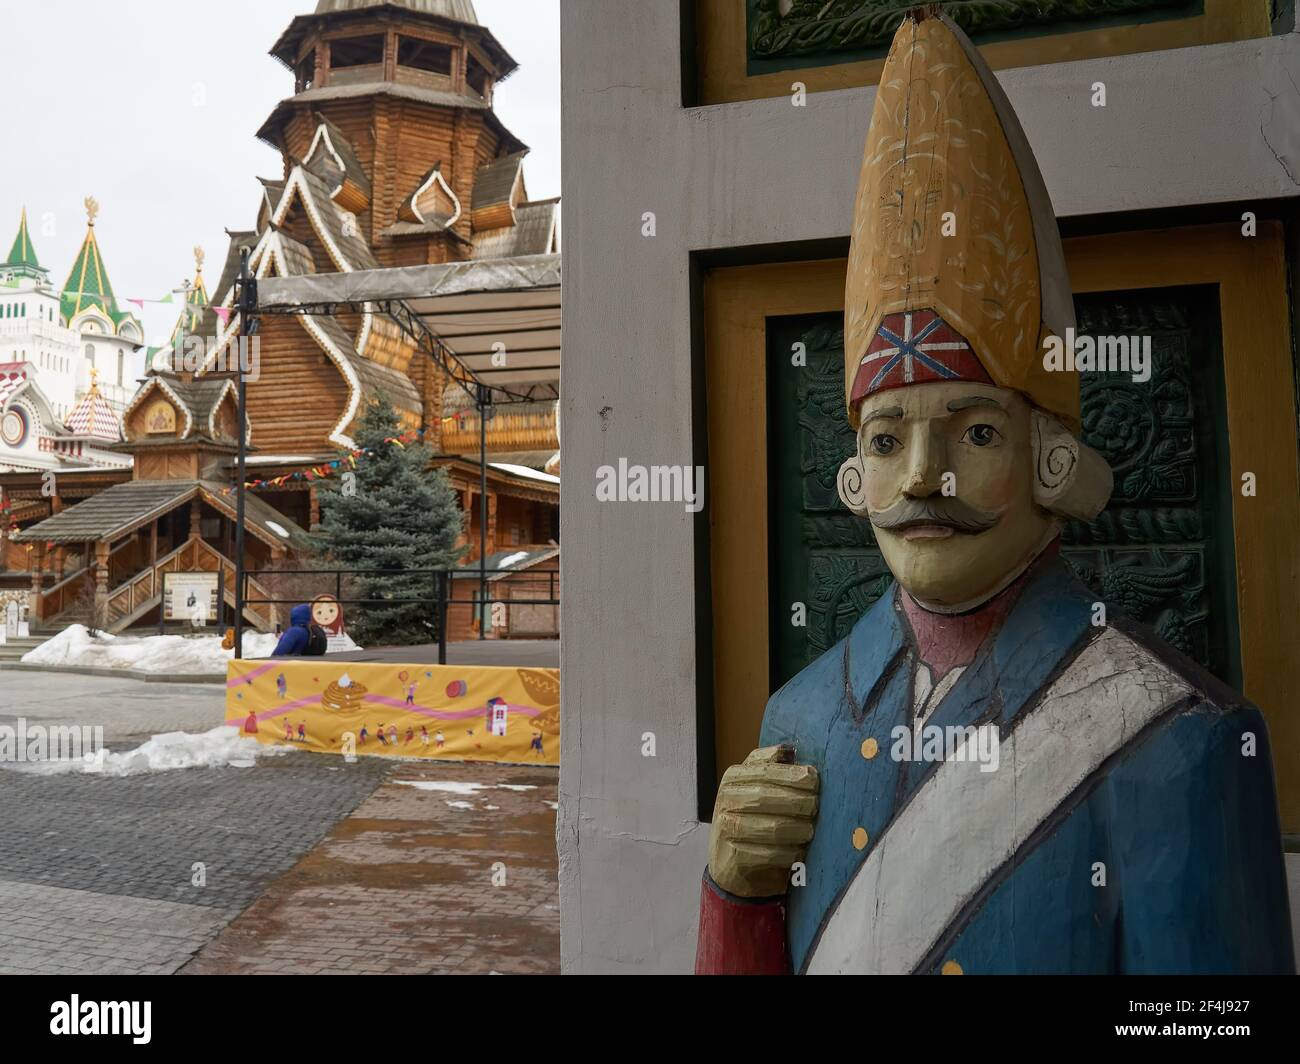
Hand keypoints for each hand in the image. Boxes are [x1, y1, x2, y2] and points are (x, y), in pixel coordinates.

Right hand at [708, 744, 818, 897]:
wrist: (730, 864)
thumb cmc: (751, 820)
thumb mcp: (756, 788)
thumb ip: (771, 767)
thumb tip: (791, 750)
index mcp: (733, 778)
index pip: (767, 771)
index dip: (793, 775)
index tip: (815, 779)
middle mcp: (726, 800)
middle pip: (770, 797)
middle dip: (799, 801)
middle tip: (816, 808)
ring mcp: (727, 828)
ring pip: (773, 827)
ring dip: (798, 829)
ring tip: (809, 831)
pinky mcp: (735, 856)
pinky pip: (772, 853)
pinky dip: (790, 853)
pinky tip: (798, 851)